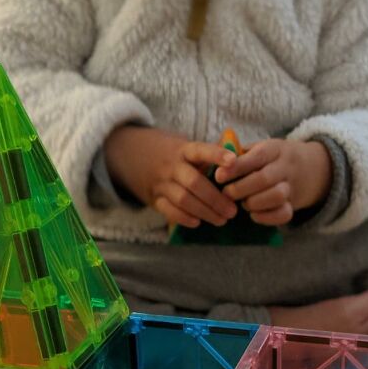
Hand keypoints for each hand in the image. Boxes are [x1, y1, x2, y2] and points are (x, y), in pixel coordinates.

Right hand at [104, 125, 237, 226]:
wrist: (129, 153)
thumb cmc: (168, 152)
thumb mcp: (184, 146)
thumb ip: (207, 154)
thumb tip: (239, 158)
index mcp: (182, 150)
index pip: (201, 150)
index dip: (216, 155)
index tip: (233, 161)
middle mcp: (171, 166)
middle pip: (194, 183)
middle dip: (215, 199)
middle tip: (232, 211)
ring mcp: (161, 183)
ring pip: (183, 199)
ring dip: (204, 212)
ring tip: (221, 220)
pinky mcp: (153, 198)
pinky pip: (169, 211)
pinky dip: (184, 218)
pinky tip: (198, 222)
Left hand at [214, 138, 332, 225]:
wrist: (309, 168)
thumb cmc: (271, 159)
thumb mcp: (259, 149)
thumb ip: (238, 154)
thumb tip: (213, 160)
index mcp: (274, 149)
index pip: (256, 156)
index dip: (236, 167)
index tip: (219, 176)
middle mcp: (285, 167)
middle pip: (264, 178)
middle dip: (241, 189)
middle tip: (226, 194)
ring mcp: (291, 187)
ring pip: (276, 196)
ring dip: (254, 203)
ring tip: (244, 203)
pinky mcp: (293, 205)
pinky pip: (284, 214)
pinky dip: (266, 217)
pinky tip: (254, 214)